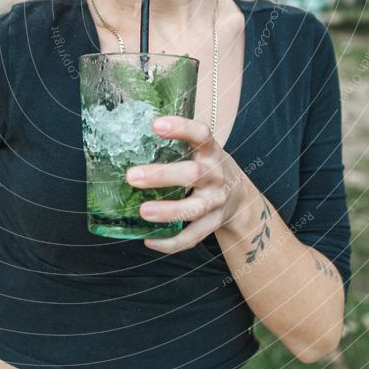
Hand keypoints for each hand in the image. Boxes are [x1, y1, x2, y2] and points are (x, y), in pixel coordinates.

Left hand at [124, 115, 250, 252]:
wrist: (239, 196)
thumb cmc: (207, 167)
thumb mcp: (200, 150)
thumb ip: (176, 144)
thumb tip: (128, 134)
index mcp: (211, 152)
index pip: (201, 134)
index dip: (181, 128)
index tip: (155, 125)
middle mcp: (216, 175)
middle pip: (193, 174)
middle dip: (161, 176)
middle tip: (131, 176)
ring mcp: (216, 202)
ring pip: (194, 208)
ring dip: (168, 211)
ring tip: (143, 212)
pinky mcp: (213, 224)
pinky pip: (193, 237)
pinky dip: (171, 242)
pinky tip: (149, 240)